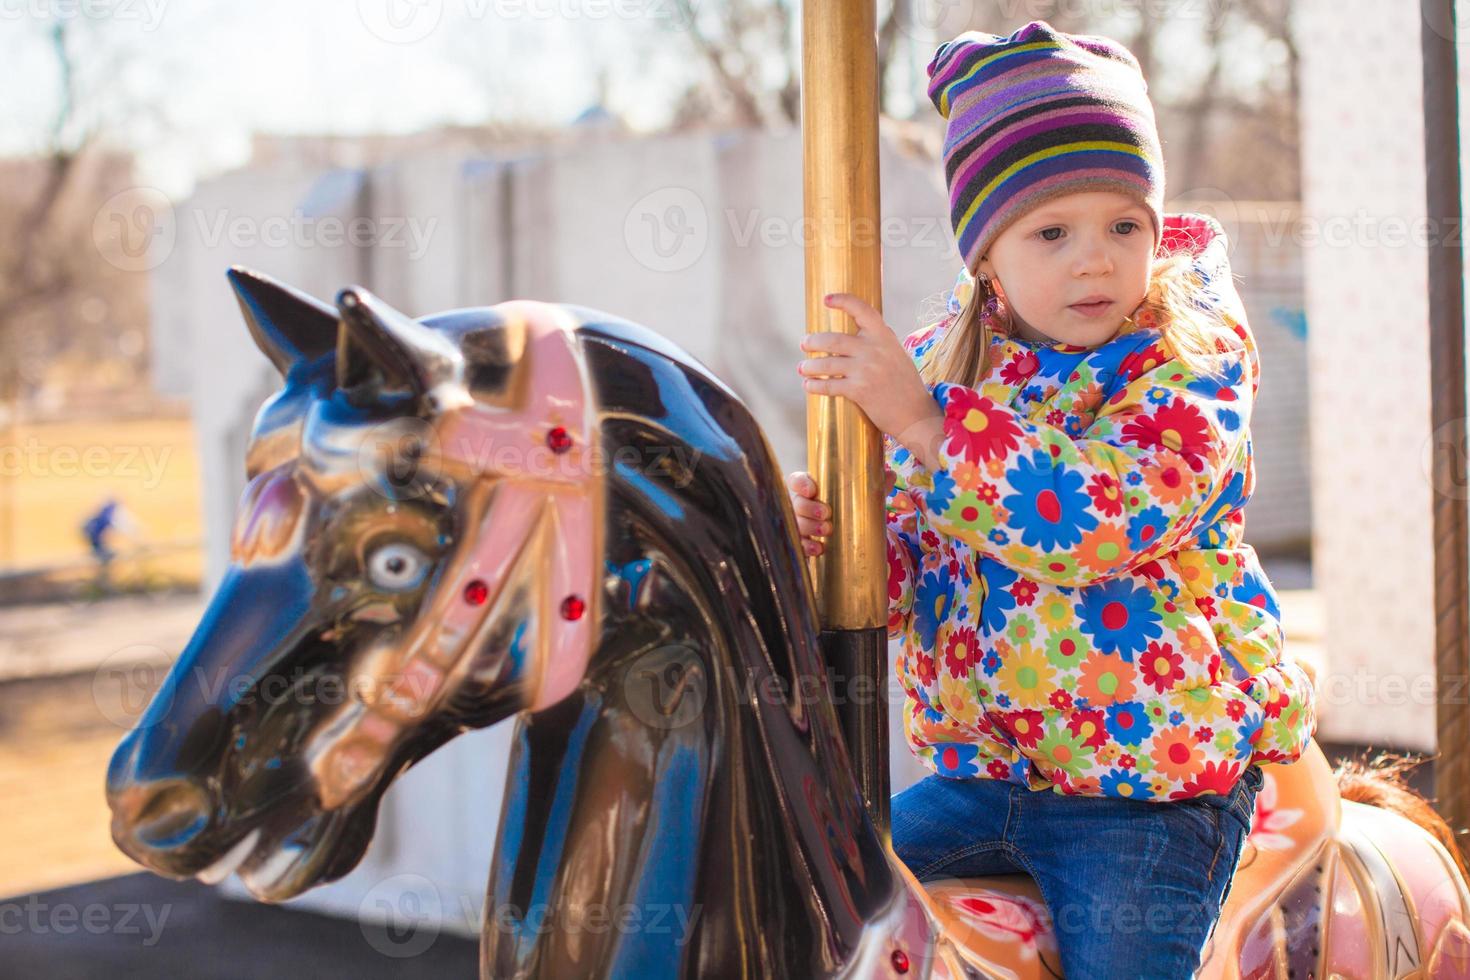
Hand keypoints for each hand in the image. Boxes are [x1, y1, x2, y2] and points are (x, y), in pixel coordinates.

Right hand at [787, 468, 897, 556]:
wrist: (850, 530)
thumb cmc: (851, 504)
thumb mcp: (863, 492)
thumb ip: (875, 482)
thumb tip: (890, 474)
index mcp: (812, 487)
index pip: (797, 480)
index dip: (800, 483)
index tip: (812, 489)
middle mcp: (803, 504)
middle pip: (797, 503)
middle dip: (809, 508)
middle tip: (826, 513)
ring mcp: (801, 523)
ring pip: (797, 523)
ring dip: (810, 527)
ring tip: (827, 530)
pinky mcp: (805, 541)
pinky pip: (800, 544)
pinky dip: (807, 547)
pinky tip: (819, 549)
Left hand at [798, 293, 942, 449]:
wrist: (916, 414)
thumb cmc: (905, 385)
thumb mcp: (897, 355)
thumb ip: (879, 342)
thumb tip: (859, 331)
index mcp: (884, 337)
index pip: (863, 310)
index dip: (843, 301)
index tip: (826, 299)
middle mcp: (874, 350)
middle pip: (834, 339)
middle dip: (813, 341)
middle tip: (804, 343)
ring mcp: (866, 370)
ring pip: (827, 363)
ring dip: (810, 366)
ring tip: (802, 368)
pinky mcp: (859, 391)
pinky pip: (829, 385)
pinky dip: (815, 385)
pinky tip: (808, 385)